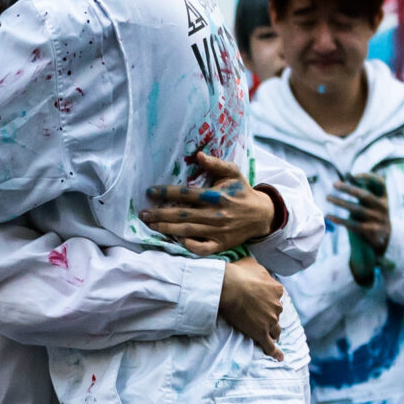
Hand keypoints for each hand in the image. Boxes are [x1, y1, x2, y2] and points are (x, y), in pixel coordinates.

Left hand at [141, 153, 276, 254]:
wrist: (261, 216)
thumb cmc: (242, 191)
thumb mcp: (233, 173)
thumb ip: (216, 164)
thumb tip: (198, 155)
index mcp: (216, 196)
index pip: (186, 194)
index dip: (166, 193)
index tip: (150, 192)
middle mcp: (215, 215)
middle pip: (182, 215)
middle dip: (159, 214)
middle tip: (142, 213)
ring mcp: (217, 232)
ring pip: (186, 231)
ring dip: (166, 228)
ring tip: (150, 225)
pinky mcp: (220, 245)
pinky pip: (200, 248)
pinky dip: (187, 245)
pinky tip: (174, 239)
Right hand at [218, 257, 284, 359]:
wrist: (228, 288)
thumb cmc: (238, 274)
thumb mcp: (253, 264)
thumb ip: (260, 271)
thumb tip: (259, 272)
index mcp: (277, 290)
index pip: (276, 296)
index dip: (269, 299)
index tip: (262, 300)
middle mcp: (277, 305)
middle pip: (276, 314)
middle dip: (270, 316)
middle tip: (260, 317)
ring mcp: (269, 320)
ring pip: (275, 330)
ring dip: (273, 332)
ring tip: (271, 337)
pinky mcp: (260, 333)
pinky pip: (270, 346)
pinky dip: (275, 353)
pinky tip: (279, 358)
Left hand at [328, 171, 391, 253]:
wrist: (384, 235)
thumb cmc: (372, 212)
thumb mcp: (370, 200)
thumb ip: (361, 187)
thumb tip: (348, 173)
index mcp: (384, 196)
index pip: (380, 183)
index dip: (369, 177)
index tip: (354, 175)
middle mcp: (383, 206)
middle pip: (365, 195)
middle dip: (349, 189)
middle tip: (334, 184)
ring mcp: (377, 219)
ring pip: (357, 209)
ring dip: (341, 202)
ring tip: (328, 197)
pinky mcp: (371, 230)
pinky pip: (353, 225)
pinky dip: (340, 220)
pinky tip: (329, 216)